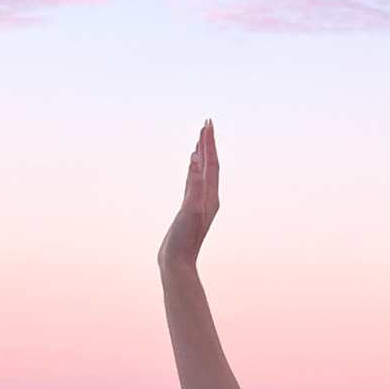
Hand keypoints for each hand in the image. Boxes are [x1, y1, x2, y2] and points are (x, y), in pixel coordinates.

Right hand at [158, 119, 219, 271]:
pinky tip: (191, 167)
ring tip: (200, 140)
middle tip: (206, 124)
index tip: (207, 125)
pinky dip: (193, 170)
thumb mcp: (190, 210)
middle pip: (210, 165)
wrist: (178, 264)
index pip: (212, 164)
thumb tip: (195, 160)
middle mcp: (208, 198)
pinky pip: (194, 183)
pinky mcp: (189, 209)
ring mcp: (199, 204)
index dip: (210, 144)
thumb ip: (194, 185)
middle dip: (208, 144)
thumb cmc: (184, 240)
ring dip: (202, 156)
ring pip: (203, 174)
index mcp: (210, 197)